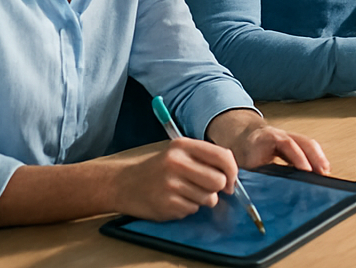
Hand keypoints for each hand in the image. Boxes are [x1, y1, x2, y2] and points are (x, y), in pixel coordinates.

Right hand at [110, 136, 236, 220]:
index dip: (232, 171)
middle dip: (217, 189)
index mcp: (183, 145)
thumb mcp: (179, 153)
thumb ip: (205, 159)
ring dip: (202, 199)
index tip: (230, 181)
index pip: (223, 156)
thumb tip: (232, 177)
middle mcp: (176, 163)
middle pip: (218, 181)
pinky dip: (188, 208)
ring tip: (185, 193)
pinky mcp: (166, 204)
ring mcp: (170, 184)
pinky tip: (174, 200)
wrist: (123, 184)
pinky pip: (193, 210)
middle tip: (206, 188)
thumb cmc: (159, 169)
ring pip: (208, 198)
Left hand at [206, 109, 330, 175]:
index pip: (286, 144)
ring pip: (308, 143)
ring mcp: (289, 137)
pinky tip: (322, 168)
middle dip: (315, 157)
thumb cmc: (241, 152)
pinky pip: (308, 147)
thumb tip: (252, 190)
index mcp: (266, 138)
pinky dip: (316, 157)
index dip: (298, 157)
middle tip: (322, 173)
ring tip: (326, 172)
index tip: (306, 170)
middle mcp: (281, 135)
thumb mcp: (241, 163)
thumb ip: (249, 173)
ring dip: (319, 157)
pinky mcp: (293, 142)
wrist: (241, 137)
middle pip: (303, 142)